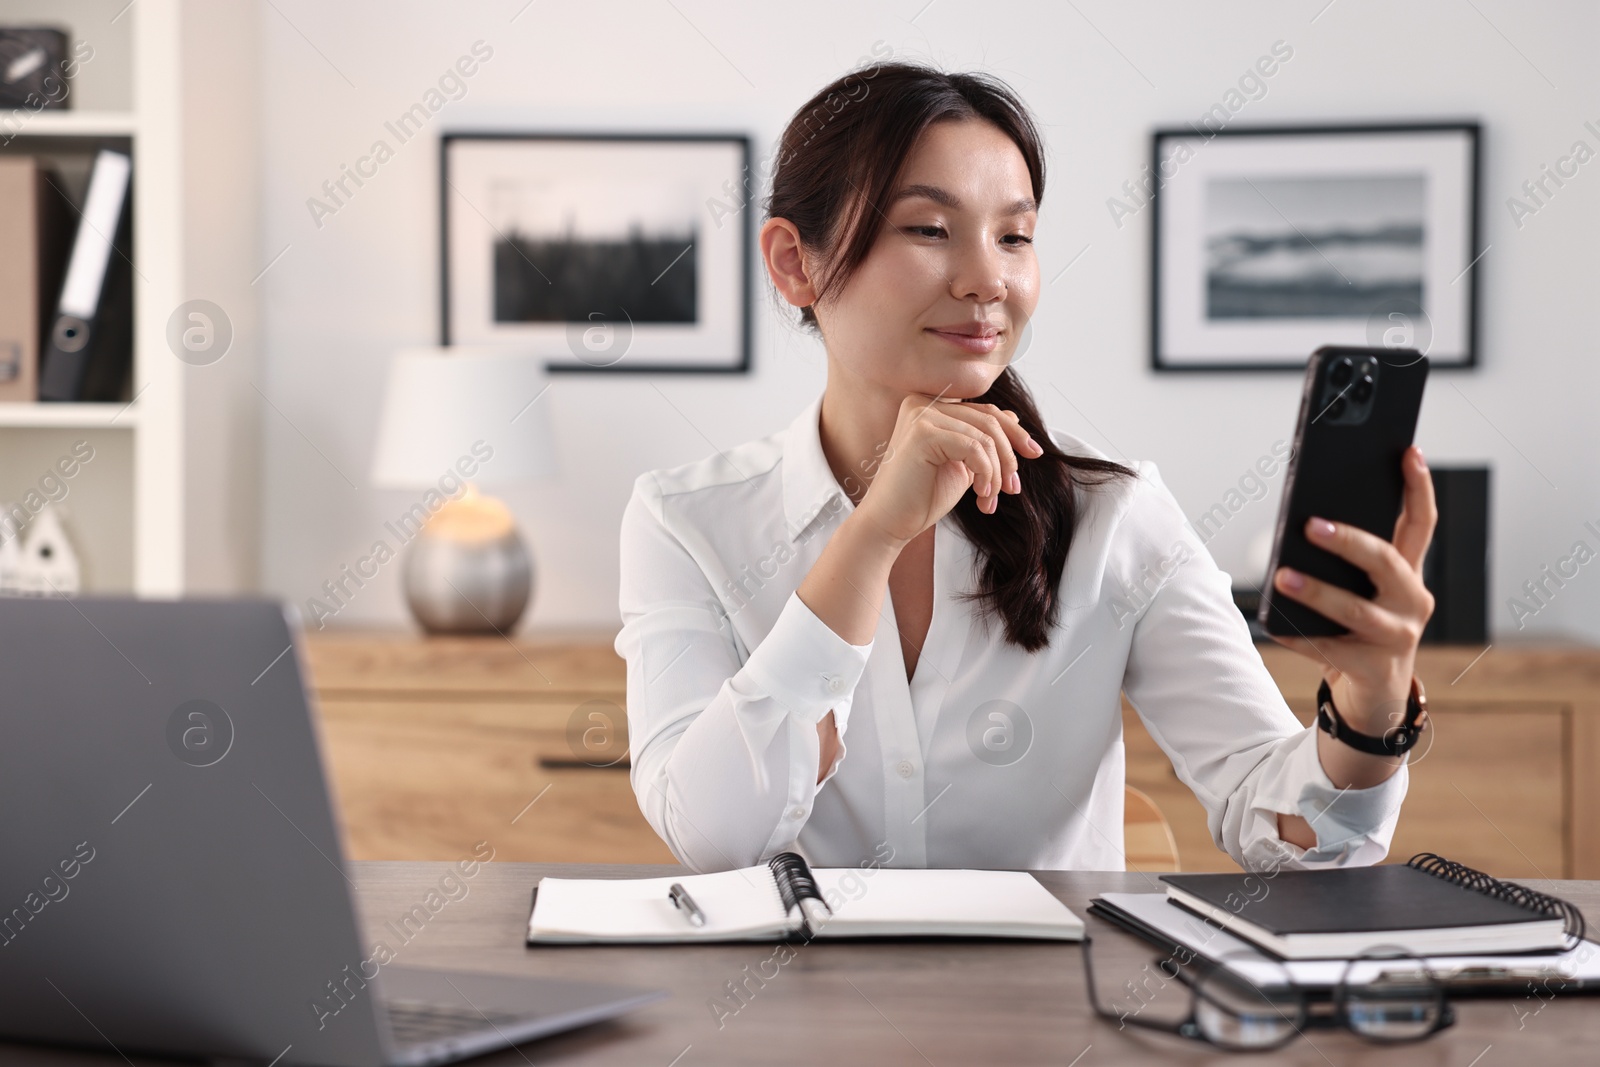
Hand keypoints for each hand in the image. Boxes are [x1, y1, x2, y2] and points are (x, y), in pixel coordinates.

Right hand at [854, 393, 1044, 546]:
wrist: (890, 523)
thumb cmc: (921, 497)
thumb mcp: (961, 464)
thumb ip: (980, 440)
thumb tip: (1011, 415)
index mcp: (930, 406)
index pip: (984, 411)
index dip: (1014, 432)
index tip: (1034, 453)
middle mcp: (922, 403)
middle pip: (989, 420)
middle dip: (1009, 456)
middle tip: (1013, 487)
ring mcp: (921, 415)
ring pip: (985, 437)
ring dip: (997, 472)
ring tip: (990, 498)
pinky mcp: (923, 433)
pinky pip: (974, 448)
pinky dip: (986, 474)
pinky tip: (980, 496)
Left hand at [1267, 445, 1437, 733]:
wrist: (1374, 692)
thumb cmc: (1358, 628)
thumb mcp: (1360, 590)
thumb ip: (1346, 562)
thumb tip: (1303, 525)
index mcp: (1409, 574)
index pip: (1422, 523)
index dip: (1418, 487)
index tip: (1409, 451)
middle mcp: (1413, 601)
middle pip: (1385, 562)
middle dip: (1349, 541)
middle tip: (1311, 525)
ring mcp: (1399, 637)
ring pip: (1356, 610)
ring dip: (1317, 592)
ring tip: (1281, 576)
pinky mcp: (1376, 668)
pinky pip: (1329, 648)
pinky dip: (1299, 635)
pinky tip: (1275, 624)